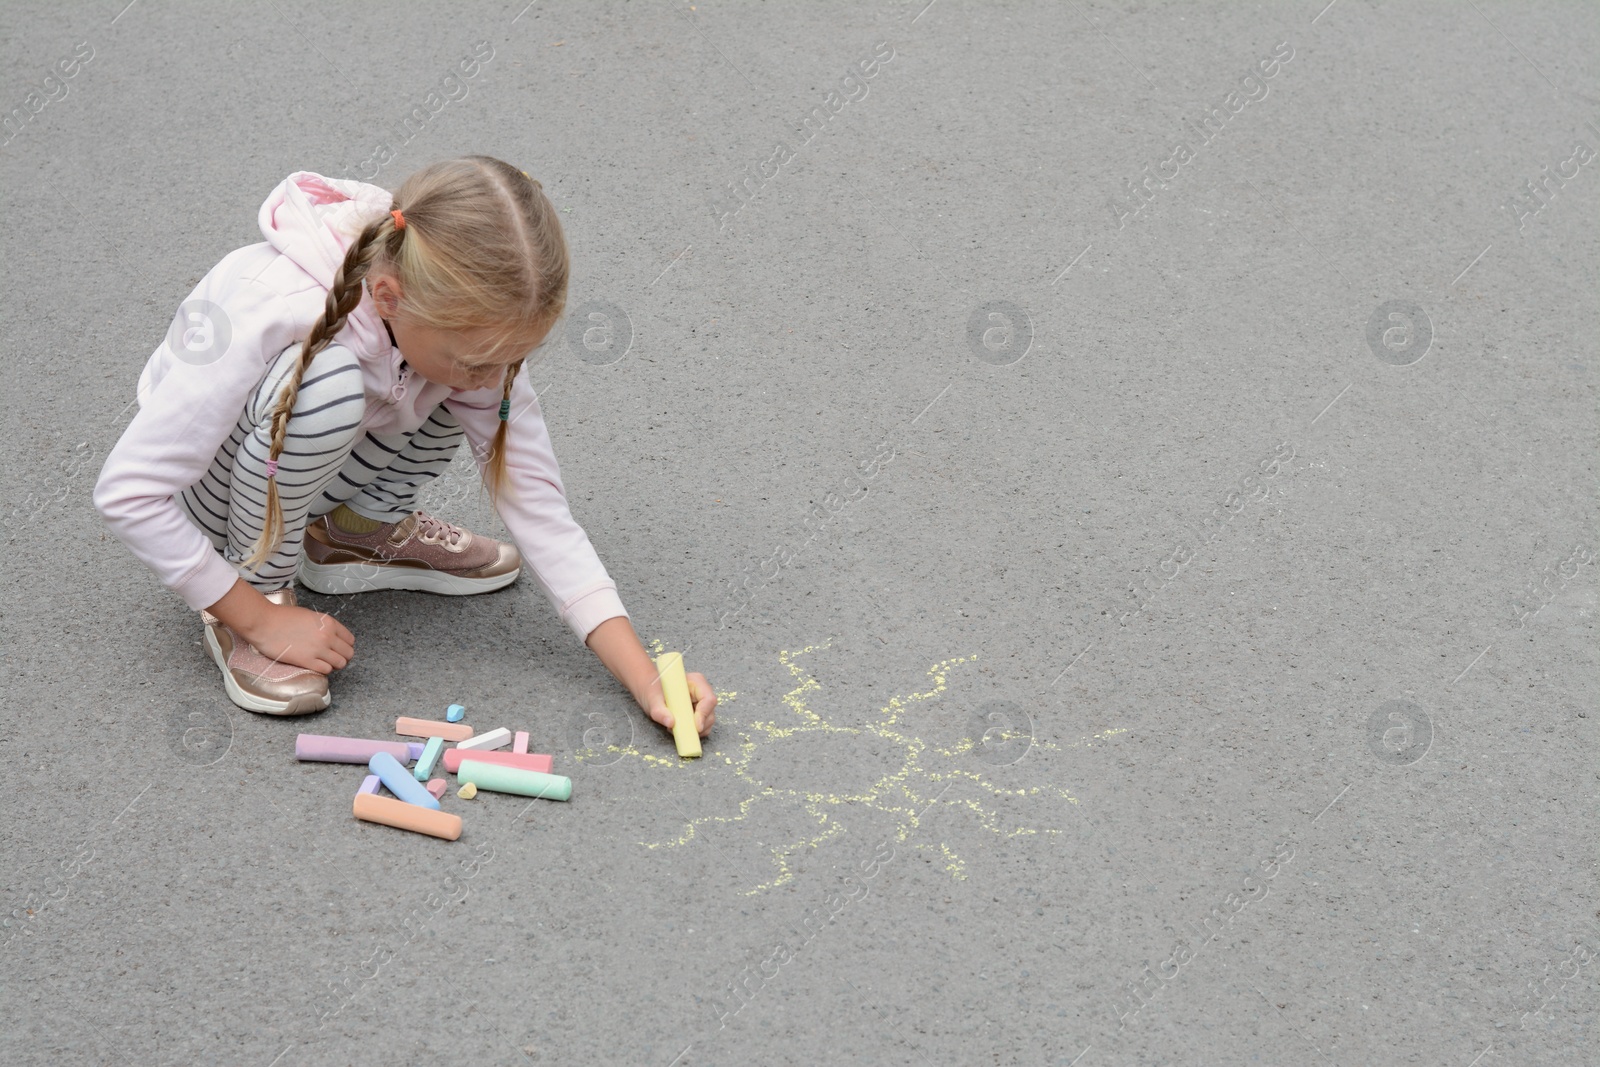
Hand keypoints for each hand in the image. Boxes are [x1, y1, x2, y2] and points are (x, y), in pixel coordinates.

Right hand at [239, 602, 354, 674]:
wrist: (264, 623)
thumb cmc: (282, 617)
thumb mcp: (310, 616)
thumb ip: (323, 626)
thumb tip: (329, 635)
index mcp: (329, 623)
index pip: (350, 639)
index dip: (345, 645)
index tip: (338, 648)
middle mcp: (327, 636)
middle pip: (348, 653)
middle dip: (342, 656)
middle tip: (333, 657)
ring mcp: (318, 649)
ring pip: (340, 663)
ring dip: (334, 665)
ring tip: (324, 662)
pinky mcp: (307, 661)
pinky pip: (326, 670)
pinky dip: (323, 670)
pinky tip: (315, 665)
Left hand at [645, 670, 716, 737]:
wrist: (650, 692)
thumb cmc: (653, 691)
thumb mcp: (653, 701)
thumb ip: (660, 712)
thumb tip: (671, 723)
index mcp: (696, 682)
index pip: (708, 699)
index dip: (704, 714)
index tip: (696, 727)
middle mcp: (702, 692)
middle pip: (710, 712)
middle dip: (699, 725)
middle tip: (681, 730)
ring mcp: (701, 704)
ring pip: (707, 721)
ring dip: (694, 730)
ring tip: (675, 728)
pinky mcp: (699, 713)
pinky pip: (702, 726)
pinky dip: (693, 732)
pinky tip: (679, 729)